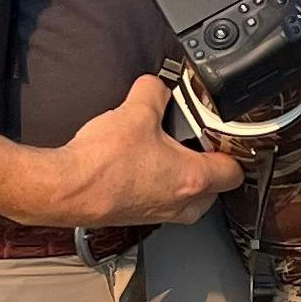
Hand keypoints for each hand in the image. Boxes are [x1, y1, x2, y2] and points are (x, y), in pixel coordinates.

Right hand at [45, 75, 242, 226]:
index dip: (234, 151)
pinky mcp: (137, 217)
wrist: (65, 190)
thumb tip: (156, 84)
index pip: (235, 172)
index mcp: (193, 179)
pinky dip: (158, 186)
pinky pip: (162, 202)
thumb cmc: (101, 163)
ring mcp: (159, 214)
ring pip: (188, 200)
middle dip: (209, 167)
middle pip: (215, 189)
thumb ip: (154, 91)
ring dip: (183, 179)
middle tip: (196, 144)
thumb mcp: (136, 111)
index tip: (225, 139)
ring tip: (166, 153)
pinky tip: (139, 165)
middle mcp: (181, 204)